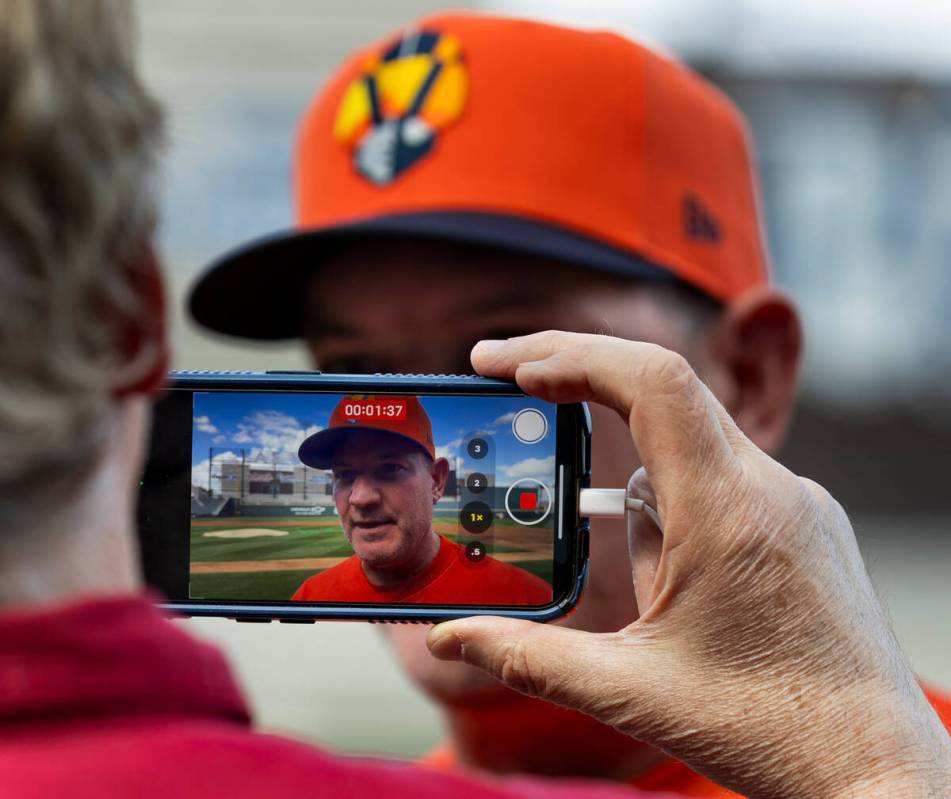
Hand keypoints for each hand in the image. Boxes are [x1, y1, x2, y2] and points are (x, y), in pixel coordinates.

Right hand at [427, 332, 950, 798]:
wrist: (879, 770)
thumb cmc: (772, 733)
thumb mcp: (632, 693)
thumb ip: (528, 659)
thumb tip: (449, 637)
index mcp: (727, 512)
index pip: (652, 382)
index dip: (574, 355)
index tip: (511, 366)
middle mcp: (770, 488)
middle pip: (663, 393)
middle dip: (579, 381)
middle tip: (509, 380)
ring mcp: (796, 502)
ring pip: (688, 454)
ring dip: (639, 500)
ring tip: (661, 609)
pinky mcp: (805, 524)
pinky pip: (723, 486)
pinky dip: (679, 513)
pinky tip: (690, 596)